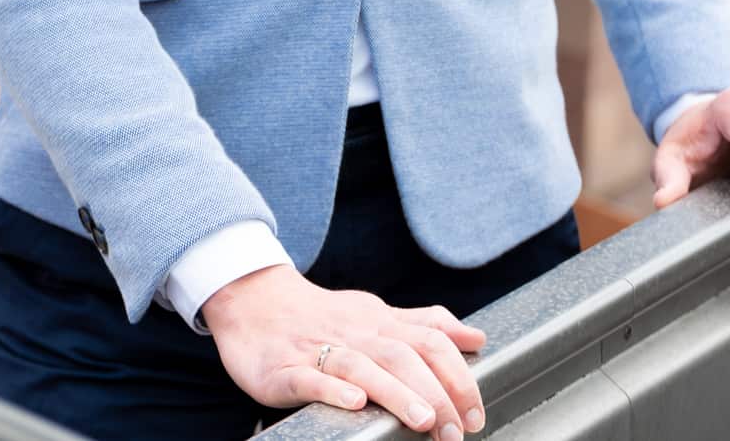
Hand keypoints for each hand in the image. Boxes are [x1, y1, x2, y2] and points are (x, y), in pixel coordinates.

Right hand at [200, 262, 487, 436]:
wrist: (252, 302)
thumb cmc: (322, 316)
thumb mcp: (377, 314)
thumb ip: (425, 326)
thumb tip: (476, 337)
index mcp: (379, 322)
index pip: (429, 341)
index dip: (457, 375)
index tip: (475, 411)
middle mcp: (354, 334)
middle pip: (402, 356)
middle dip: (435, 393)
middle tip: (457, 430)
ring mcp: (318, 350)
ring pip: (362, 367)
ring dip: (396, 392)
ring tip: (423, 419)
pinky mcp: (284, 368)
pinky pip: (311, 377)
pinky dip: (334, 389)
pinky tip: (355, 402)